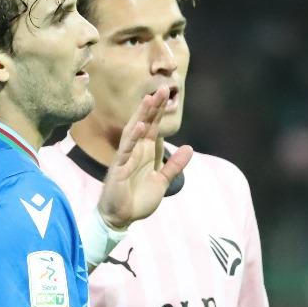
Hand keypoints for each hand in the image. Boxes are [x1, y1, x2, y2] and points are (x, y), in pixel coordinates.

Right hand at [97, 86, 195, 230]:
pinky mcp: (119, 168)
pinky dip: (133, 137)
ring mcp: (126, 158)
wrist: (121, 218)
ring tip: (150, 99)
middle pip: (144, 123)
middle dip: (153, 106)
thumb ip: (174, 165)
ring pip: (134, 131)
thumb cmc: (137, 199)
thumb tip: (189, 148)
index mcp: (144, 153)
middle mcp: (135, 151)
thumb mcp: (162, 181)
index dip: (159, 110)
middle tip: (163, 88)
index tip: (167, 93)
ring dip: (142, 115)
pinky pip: (126, 150)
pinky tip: (141, 125)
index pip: (153, 127)